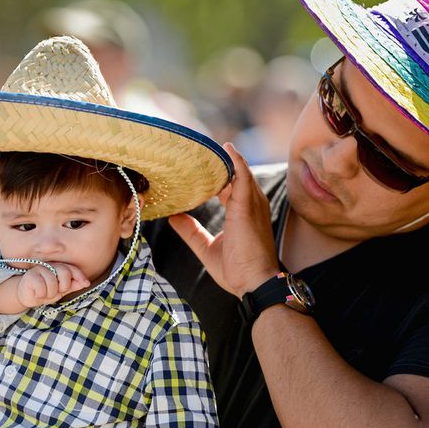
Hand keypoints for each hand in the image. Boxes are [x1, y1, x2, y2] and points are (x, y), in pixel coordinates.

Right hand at [16, 263, 89, 307]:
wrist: (27, 296)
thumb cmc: (45, 291)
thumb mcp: (61, 290)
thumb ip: (73, 285)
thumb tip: (86, 282)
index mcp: (58, 267)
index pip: (72, 269)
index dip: (79, 275)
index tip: (86, 283)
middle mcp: (50, 266)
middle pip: (64, 272)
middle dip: (63, 286)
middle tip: (57, 291)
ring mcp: (39, 269)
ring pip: (52, 282)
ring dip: (50, 293)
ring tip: (45, 293)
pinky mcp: (30, 276)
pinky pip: (42, 287)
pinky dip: (41, 294)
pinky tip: (37, 293)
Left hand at [168, 143, 279, 297]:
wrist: (254, 283)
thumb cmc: (237, 269)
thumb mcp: (206, 247)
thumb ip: (191, 230)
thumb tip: (174, 216)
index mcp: (241, 212)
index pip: (228, 186)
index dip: (214, 175)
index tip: (196, 165)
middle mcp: (249, 204)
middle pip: (233, 175)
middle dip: (217, 162)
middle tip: (196, 149)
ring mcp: (251, 204)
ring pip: (238, 172)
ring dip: (224, 158)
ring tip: (206, 143)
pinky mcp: (247, 207)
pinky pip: (243, 177)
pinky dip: (236, 162)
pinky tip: (226, 148)